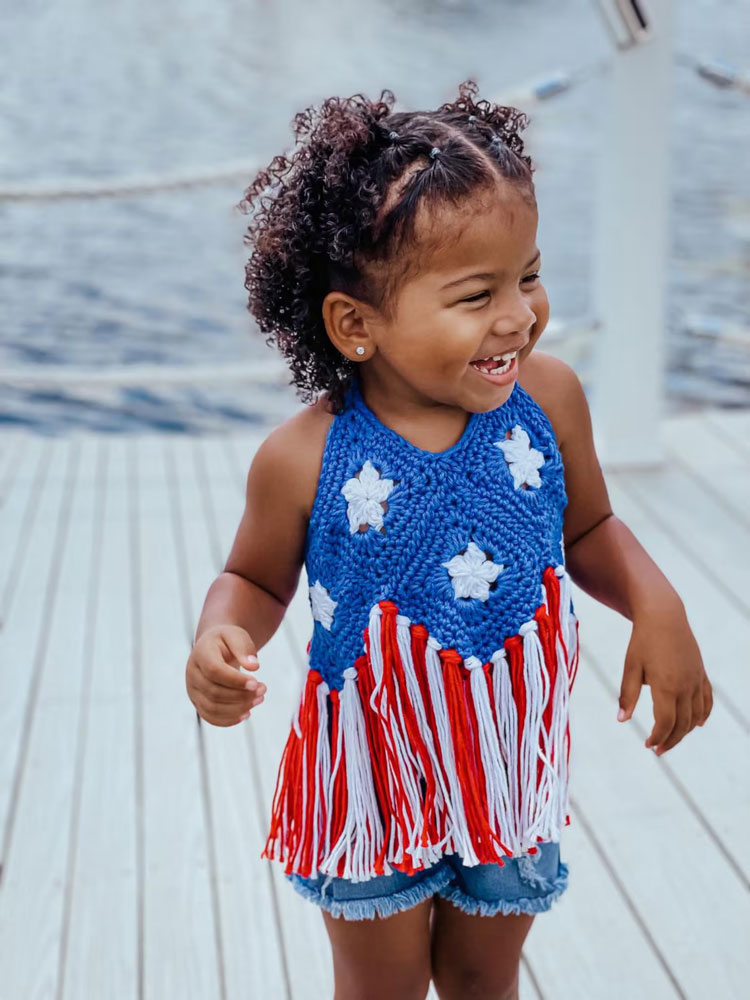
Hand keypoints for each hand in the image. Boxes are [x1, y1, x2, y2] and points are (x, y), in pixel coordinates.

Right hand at [185, 625, 266, 726]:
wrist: (214, 647)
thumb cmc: (227, 641)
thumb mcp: (236, 635)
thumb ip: (244, 648)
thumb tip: (254, 667)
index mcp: (201, 654)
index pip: (214, 671)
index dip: (235, 680)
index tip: (256, 682)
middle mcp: (193, 673)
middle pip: (214, 692)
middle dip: (241, 695)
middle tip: (263, 690)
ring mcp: (193, 690)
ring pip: (213, 708)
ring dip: (238, 708)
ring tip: (259, 700)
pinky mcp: (198, 702)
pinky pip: (210, 717)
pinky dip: (229, 719)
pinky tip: (247, 713)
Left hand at [617, 602, 712, 755]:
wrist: (664, 616)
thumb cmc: (642, 641)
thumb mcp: (631, 667)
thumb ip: (627, 695)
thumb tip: (621, 720)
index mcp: (666, 685)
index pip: (665, 722)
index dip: (657, 737)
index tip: (647, 745)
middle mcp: (685, 686)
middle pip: (682, 724)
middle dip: (670, 740)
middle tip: (657, 750)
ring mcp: (696, 680)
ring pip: (695, 716)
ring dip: (685, 731)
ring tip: (671, 739)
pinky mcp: (701, 674)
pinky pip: (706, 700)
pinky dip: (703, 715)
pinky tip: (697, 724)